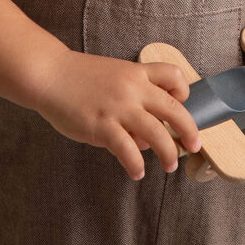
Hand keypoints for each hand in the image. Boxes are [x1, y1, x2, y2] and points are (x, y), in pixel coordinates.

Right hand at [34, 49, 201, 179]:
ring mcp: (119, 108)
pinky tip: (137, 171)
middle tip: (194, 145)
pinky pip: (128, 150)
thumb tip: (145, 136)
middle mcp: (132, 89)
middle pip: (174, 108)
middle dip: (189, 130)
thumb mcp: (112, 75)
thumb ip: (131, 99)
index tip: (181, 104)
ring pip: (157, 133)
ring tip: (169, 166)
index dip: (183, 90)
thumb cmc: (77, 76)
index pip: (174, 75)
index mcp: (136, 72)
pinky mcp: (103, 126)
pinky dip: (136, 164)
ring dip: (169, 153)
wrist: (49, 73)